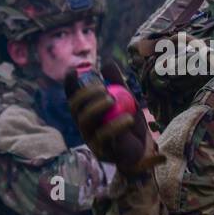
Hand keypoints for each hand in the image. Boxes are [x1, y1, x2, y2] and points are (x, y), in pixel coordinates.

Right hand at [65, 61, 162, 175]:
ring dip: (97, 107)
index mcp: (87, 113)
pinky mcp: (101, 151)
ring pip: (85, 121)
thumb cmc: (132, 124)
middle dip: (85, 94)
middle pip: (75, 108)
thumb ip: (118, 83)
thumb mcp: (128, 100)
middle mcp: (84, 125)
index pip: (73, 98)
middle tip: (103, 88)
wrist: (144, 150)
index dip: (69, 85)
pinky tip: (128, 118)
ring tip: (113, 100)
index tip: (72, 71)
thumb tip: (107, 63)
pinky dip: (116, 125)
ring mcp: (90, 139)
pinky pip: (104, 136)